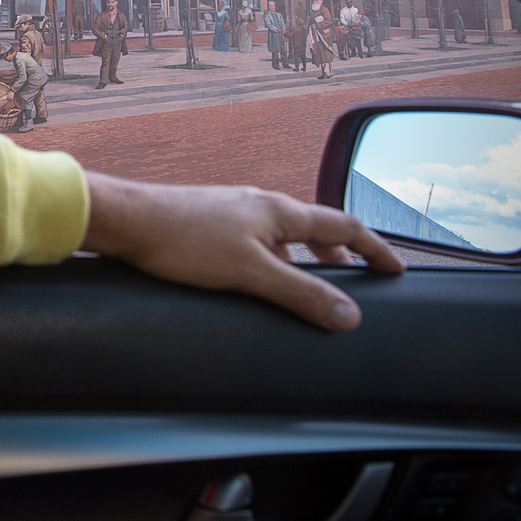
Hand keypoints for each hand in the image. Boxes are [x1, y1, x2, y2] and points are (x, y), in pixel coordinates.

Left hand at [80, 172, 405, 330]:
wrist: (125, 220)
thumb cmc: (182, 239)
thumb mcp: (249, 273)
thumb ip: (300, 295)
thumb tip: (348, 316)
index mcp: (278, 210)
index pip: (343, 225)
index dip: (374, 248)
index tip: (395, 269)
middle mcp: (259, 204)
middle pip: (314, 227)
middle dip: (339, 254)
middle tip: (354, 280)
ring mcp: (232, 211)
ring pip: (282, 234)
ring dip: (303, 258)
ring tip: (308, 285)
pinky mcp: (208, 222)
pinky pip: (255, 239)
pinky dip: (272, 259)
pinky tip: (255, 279)